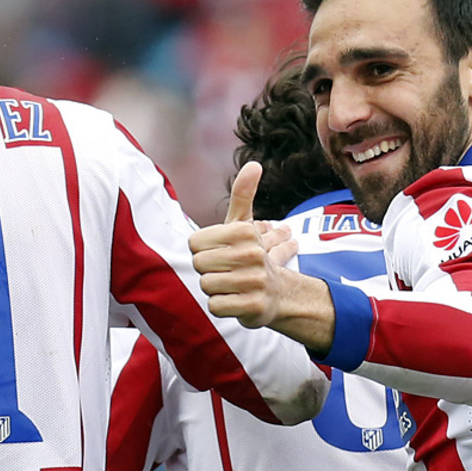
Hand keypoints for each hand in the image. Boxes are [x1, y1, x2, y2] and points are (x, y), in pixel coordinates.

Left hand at [189, 162, 295, 326]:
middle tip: (227, 271)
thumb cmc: (251, 256)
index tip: (220, 254)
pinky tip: (235, 300)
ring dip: (215, 288)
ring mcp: (254, 281)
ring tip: (231, 285)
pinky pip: (215, 305)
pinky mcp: (252, 306)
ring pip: (206, 285)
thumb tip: (254, 164)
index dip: (203, 251)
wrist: (278, 294)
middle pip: (199, 264)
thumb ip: (243, 194)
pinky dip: (222, 305)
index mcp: (245, 232)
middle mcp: (251, 255)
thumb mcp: (245, 225)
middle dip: (208, 270)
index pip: (194, 244)